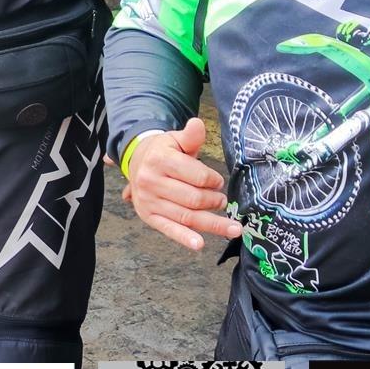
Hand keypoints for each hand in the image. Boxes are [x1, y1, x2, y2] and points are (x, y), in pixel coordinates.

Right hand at [125, 118, 243, 251]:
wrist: (136, 162)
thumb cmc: (164, 151)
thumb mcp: (176, 139)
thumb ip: (191, 136)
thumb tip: (198, 124)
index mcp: (160, 160)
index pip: (196, 176)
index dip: (214, 181)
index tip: (218, 182)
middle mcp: (151, 181)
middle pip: (193, 199)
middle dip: (214, 201)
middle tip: (223, 201)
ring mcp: (149, 201)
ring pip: (186, 217)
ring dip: (213, 224)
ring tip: (233, 228)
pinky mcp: (149, 216)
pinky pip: (169, 229)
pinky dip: (184, 238)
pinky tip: (199, 244)